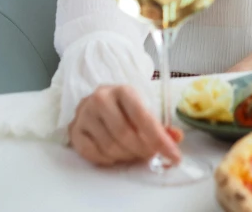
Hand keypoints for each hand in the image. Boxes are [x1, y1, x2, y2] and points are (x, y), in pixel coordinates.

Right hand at [68, 84, 183, 167]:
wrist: (94, 102)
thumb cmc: (122, 108)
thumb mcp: (141, 109)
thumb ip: (159, 125)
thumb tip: (177, 138)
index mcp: (123, 90)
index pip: (143, 117)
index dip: (159, 139)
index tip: (174, 156)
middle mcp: (102, 99)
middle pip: (125, 135)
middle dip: (142, 150)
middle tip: (151, 155)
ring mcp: (85, 114)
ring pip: (110, 147)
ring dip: (126, 156)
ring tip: (133, 153)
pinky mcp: (74, 130)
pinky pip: (94, 154)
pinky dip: (108, 160)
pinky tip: (115, 154)